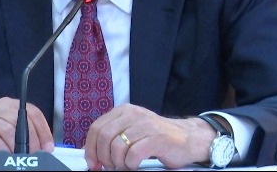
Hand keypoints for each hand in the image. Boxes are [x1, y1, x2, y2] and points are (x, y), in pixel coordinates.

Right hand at [0, 97, 54, 166]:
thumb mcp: (7, 133)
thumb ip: (22, 135)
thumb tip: (44, 148)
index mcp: (9, 105)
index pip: (33, 112)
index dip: (43, 130)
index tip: (48, 147)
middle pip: (22, 120)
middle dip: (32, 140)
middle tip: (34, 155)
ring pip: (8, 129)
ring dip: (17, 147)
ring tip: (19, 158)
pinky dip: (2, 149)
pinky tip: (5, 156)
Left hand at [82, 103, 215, 170]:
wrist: (187, 139)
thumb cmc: (156, 139)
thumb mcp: (131, 132)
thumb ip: (112, 138)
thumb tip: (89, 154)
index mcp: (124, 111)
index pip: (96, 127)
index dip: (90, 148)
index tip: (93, 163)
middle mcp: (133, 114)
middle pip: (104, 136)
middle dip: (103, 157)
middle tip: (110, 167)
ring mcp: (146, 125)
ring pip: (117, 146)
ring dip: (118, 163)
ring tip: (125, 166)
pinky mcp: (157, 138)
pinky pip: (133, 154)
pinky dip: (130, 164)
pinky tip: (135, 165)